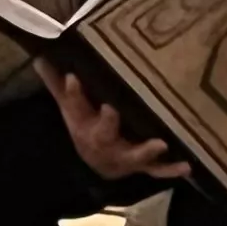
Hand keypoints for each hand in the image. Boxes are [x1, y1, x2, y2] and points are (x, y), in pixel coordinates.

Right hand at [47, 66, 181, 183]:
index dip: (74, 93)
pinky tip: (186, 165)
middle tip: (111, 109)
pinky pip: (156, 169)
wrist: (97, 164)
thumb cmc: (86, 127)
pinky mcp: (142, 165)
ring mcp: (124, 155)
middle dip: (106, 122)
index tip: (74, 77)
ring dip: (145, 151)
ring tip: (160, 143)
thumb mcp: (69, 106)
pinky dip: (170, 169)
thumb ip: (57, 83)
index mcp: (83, 123)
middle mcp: (102, 140)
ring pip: (133, 154)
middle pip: (102, 133)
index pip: (75, 105)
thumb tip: (39, 56)